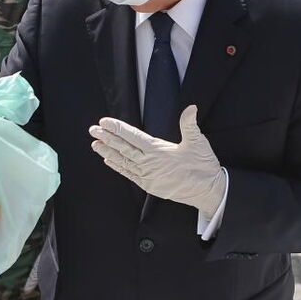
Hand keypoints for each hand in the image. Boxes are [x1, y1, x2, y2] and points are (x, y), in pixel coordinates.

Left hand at [89, 105, 224, 216]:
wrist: (208, 191)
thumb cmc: (203, 166)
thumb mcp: (198, 142)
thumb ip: (189, 124)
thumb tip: (191, 108)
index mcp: (157, 150)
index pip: (132, 136)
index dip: (117, 128)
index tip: (104, 122)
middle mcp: (148, 163)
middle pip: (122, 148)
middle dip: (106, 138)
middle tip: (92, 130)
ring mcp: (147, 175)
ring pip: (122, 161)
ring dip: (107, 152)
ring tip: (95, 144)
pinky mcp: (148, 185)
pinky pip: (128, 174)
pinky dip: (117, 167)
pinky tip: (108, 161)